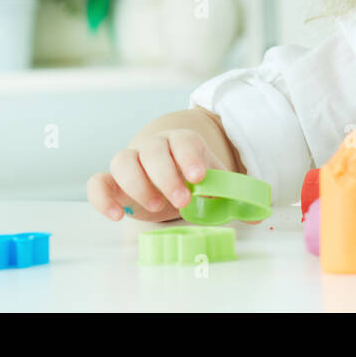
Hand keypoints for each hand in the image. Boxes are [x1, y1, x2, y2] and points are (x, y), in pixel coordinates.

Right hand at [87, 129, 234, 223]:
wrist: (170, 173)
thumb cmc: (194, 180)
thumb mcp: (216, 185)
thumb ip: (234, 196)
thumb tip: (258, 216)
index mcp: (182, 142)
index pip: (183, 140)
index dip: (189, 156)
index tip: (199, 177)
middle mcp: (154, 148)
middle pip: (153, 149)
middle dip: (167, 174)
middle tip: (182, 200)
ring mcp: (130, 163)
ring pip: (123, 160)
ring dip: (138, 184)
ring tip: (158, 207)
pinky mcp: (112, 183)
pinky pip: (97, 182)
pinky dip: (102, 197)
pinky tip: (117, 215)